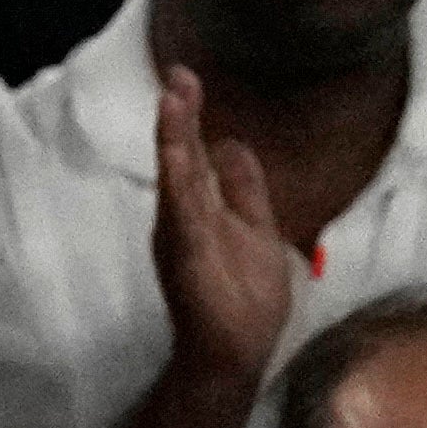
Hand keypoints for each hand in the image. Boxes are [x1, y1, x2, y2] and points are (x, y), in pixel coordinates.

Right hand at [148, 67, 297, 389]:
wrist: (234, 353)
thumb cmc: (245, 298)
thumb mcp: (255, 227)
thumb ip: (243, 188)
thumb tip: (233, 144)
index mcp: (203, 207)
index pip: (196, 153)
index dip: (190, 117)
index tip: (185, 79)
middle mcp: (186, 217)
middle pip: (182, 156)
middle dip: (179, 116)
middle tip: (177, 74)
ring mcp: (184, 235)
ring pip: (177, 177)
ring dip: (174, 137)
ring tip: (172, 98)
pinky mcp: (188, 254)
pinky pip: (182, 211)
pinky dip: (178, 178)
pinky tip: (176, 150)